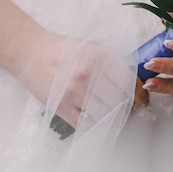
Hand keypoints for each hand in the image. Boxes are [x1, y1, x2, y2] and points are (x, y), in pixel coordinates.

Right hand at [18, 32, 147, 129]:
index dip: (139, 94)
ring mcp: (73, 92)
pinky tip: (97, 122)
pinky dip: (95, 125)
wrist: (29, 52)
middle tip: (129, 110)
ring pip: (105, 114)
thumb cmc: (62, 49)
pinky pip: (85, 124)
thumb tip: (134, 77)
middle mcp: (88, 74)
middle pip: (120, 100)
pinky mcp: (61, 106)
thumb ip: (111, 59)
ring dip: (113, 118)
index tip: (143, 100)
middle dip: (128, 108)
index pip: (128, 81)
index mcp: (98, 57)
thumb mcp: (90, 46)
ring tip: (114, 116)